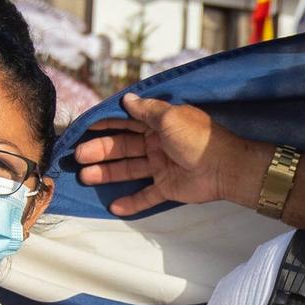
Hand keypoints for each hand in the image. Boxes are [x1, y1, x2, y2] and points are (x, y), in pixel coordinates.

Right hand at [73, 93, 263, 215]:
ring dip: (107, 173)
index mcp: (158, 124)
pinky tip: (113, 205)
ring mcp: (162, 167)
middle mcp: (157, 144)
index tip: (84, 128)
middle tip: (78, 157)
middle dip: (100, 151)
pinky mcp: (168, 188)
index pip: (126, 123)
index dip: (105, 125)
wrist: (225, 166)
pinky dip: (131, 202)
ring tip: (85, 177)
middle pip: (122, 147)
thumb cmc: (198, 138)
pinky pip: (146, 196)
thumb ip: (146, 110)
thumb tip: (126, 99)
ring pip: (129, 170)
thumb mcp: (169, 117)